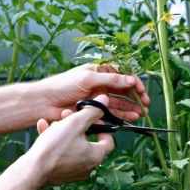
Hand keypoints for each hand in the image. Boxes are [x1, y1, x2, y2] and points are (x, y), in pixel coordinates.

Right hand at [31, 94, 113, 185]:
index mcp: (97, 156)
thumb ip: (92, 111)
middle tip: (67, 116)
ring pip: (71, 146)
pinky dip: (54, 142)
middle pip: (87, 141)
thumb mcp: (75, 123)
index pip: (109, 141)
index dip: (103, 127)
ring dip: (63, 131)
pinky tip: (43, 128)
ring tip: (53, 121)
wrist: (30, 172)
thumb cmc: (54, 147)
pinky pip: (60, 154)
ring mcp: (73, 172)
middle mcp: (88, 166)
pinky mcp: (58, 174)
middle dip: (76, 125)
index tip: (92, 118)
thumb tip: (105, 99)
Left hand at [35, 64, 149, 121]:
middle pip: (124, 90)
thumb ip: (111, 79)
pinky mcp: (95, 110)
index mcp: (100, 72)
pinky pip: (113, 113)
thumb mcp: (88, 79)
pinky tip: (131, 118)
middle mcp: (101, 84)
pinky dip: (123, 115)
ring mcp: (99, 98)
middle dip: (136, 98)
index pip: (123, 76)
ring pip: (120, 103)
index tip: (141, 92)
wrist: (44, 103)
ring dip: (131, 108)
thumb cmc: (62, 85)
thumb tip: (131, 80)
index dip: (134, 83)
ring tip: (140, 114)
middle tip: (146, 105)